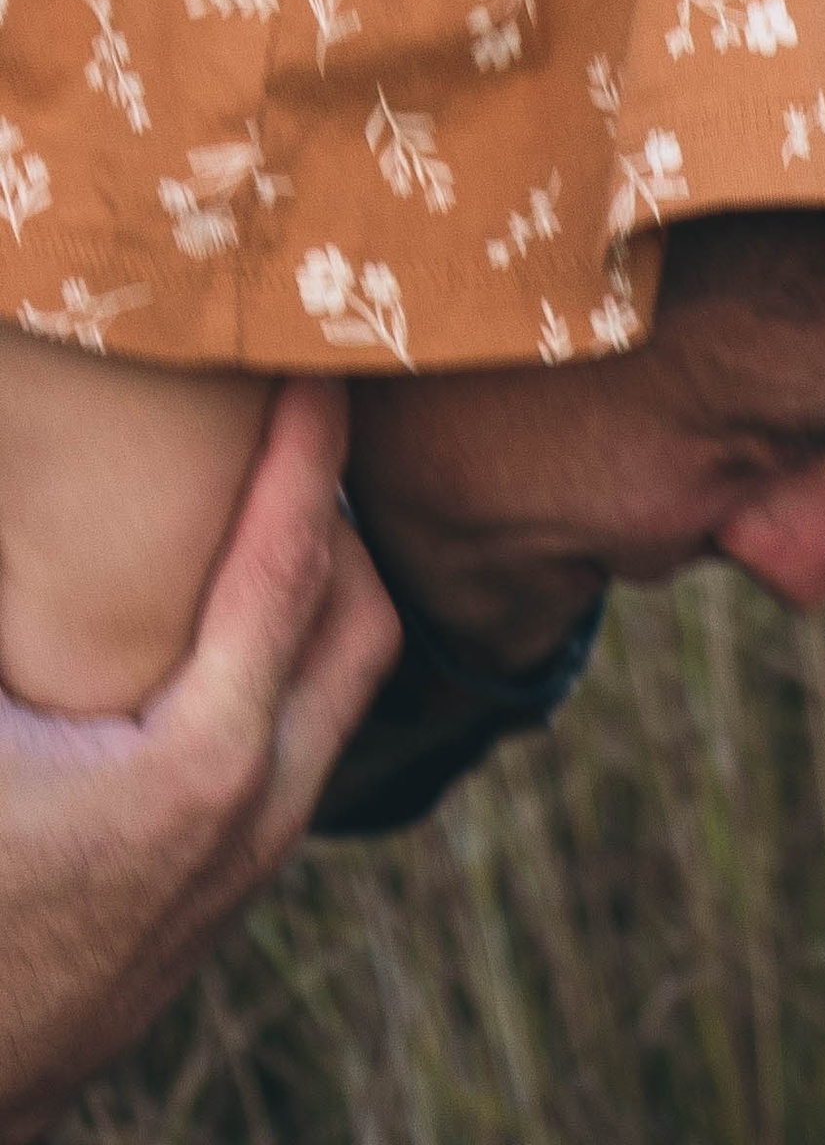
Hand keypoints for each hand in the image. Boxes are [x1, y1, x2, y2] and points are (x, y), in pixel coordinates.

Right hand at [0, 381, 398, 1140]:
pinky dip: (294, 659)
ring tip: (270, 500)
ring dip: (321, 589)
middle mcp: (259, 808)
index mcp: (199, 763)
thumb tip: (19, 482)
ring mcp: (255, 856)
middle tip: (298, 421)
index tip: (321, 366)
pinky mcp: (233, 886)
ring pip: (343, 684)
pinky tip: (236, 615)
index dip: (307, 451)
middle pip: (360, 615)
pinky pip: (305, 738)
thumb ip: (7, 608)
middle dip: (339, 513)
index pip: (290, 565)